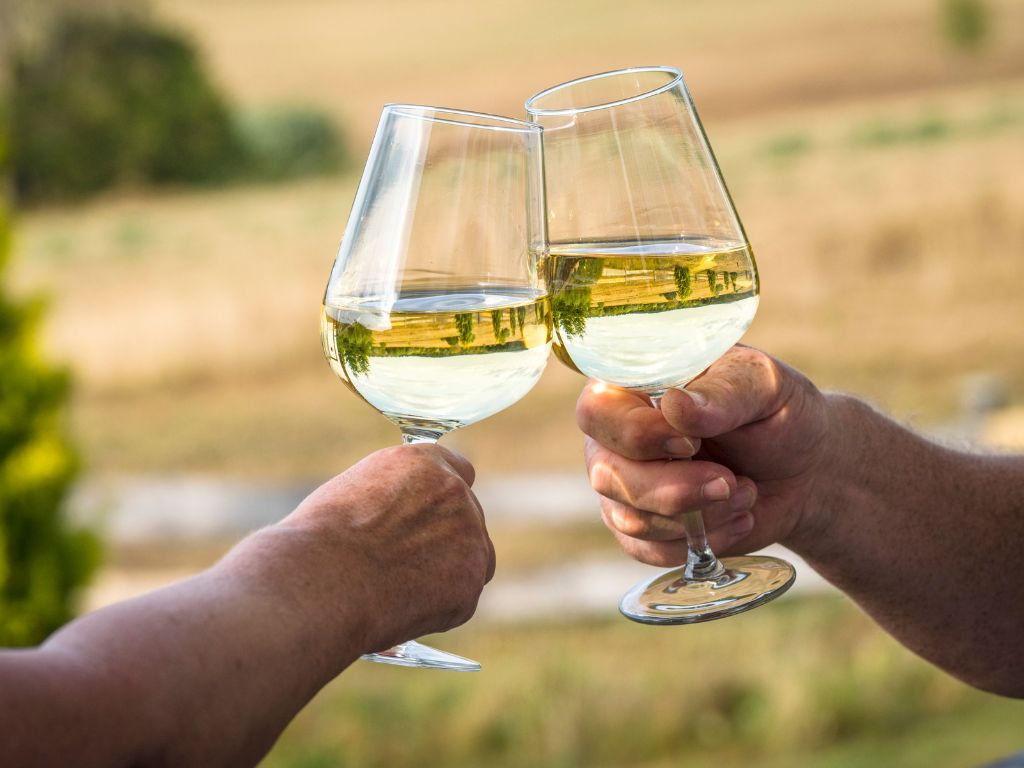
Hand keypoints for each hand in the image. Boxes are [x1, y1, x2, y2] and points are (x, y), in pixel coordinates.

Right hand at [283, 444, 494, 652]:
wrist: (320, 581)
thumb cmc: (318, 542)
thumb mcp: (354, 494)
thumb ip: (393, 499)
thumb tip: (403, 520)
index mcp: (424, 462)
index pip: (458, 471)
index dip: (442, 499)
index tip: (431, 518)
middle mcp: (455, 492)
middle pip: (467, 518)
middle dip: (445, 541)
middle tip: (406, 566)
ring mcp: (470, 537)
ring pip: (473, 559)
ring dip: (448, 574)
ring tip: (397, 590)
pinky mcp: (471, 581)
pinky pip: (462, 597)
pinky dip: (439, 608)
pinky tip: (401, 609)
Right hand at [577, 345, 831, 565]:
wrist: (805, 471)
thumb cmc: (778, 413)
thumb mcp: (764, 387)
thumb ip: (723, 393)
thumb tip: (675, 406)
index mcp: (632, 385)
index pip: (597, 411)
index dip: (637, 433)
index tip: (692, 442)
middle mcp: (614, 436)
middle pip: (606, 473)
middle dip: (672, 488)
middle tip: (729, 482)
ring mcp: (622, 484)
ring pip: (629, 518)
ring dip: (696, 515)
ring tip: (744, 493)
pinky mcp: (641, 526)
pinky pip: (647, 550)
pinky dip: (699, 542)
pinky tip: (737, 519)